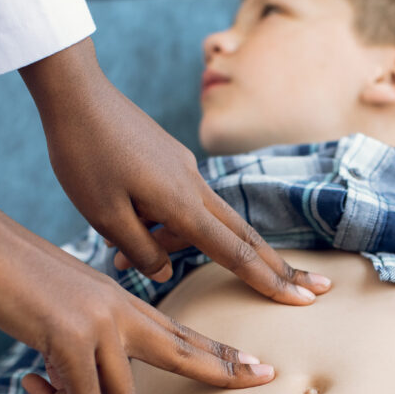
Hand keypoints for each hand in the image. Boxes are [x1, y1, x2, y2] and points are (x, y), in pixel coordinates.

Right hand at [0, 195, 275, 393]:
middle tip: (266, 378)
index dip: (221, 353)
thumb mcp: (62, 308)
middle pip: (186, 350)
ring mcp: (101, 322)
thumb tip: (88, 379)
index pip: (182, 333)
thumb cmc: (12, 276)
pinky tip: (30, 386)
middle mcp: (120, 312)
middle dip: (226, 368)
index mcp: (120, 304)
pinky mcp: (72, 334)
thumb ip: (88, 338)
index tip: (257, 366)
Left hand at [18, 38, 330, 301]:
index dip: (268, 281)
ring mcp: (186, 170)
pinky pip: (184, 201)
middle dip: (281, 266)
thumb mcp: (104, 216)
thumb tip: (164, 273)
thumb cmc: (84, 156)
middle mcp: (194, 186)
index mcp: (182, 203)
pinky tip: (126, 218)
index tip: (301, 299)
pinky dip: (169, 223)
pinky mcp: (173, 160)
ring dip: (183, 244)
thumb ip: (140, 250)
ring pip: (209, 219)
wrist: (76, 94)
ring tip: (117, 251)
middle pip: (247, 235)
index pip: (235, 253)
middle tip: (317, 288)